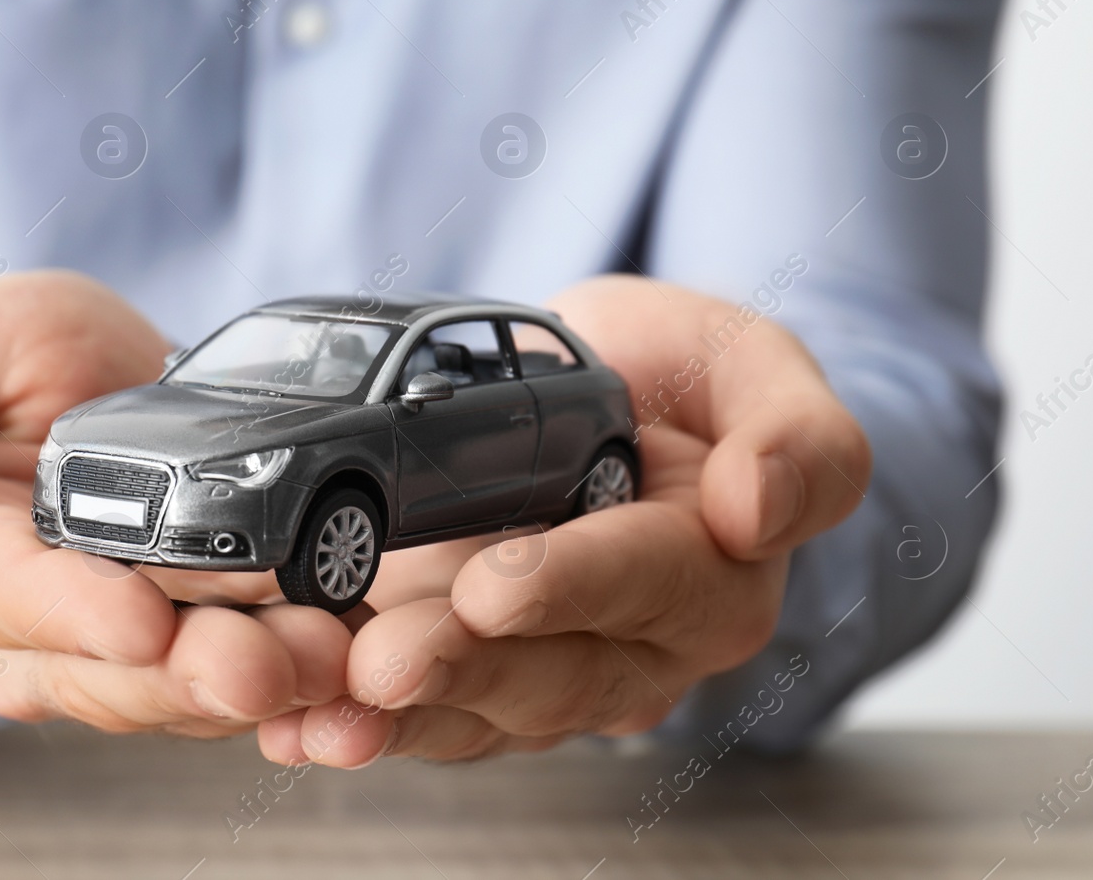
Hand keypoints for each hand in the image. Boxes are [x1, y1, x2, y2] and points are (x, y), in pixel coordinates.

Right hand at [0, 271, 349, 735]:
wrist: (81, 376)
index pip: (7, 600)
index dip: (75, 614)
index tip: (144, 620)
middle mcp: (25, 634)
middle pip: (108, 671)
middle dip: (192, 672)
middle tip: (272, 661)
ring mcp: (111, 650)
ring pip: (182, 689)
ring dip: (261, 681)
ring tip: (328, 657)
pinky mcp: (189, 645)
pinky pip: (239, 676)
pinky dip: (296, 676)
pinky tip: (350, 663)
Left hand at [258, 275, 870, 764]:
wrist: (608, 399)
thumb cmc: (685, 382)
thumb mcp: (754, 367)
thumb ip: (798, 434)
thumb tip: (756, 507)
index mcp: (713, 570)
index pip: (648, 580)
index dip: (573, 583)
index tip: (493, 584)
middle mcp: (633, 643)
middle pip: (552, 669)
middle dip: (462, 666)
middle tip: (384, 659)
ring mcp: (547, 666)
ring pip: (478, 709)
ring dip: (397, 715)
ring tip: (320, 713)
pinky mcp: (473, 672)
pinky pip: (422, 712)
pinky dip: (352, 718)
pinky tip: (294, 725)